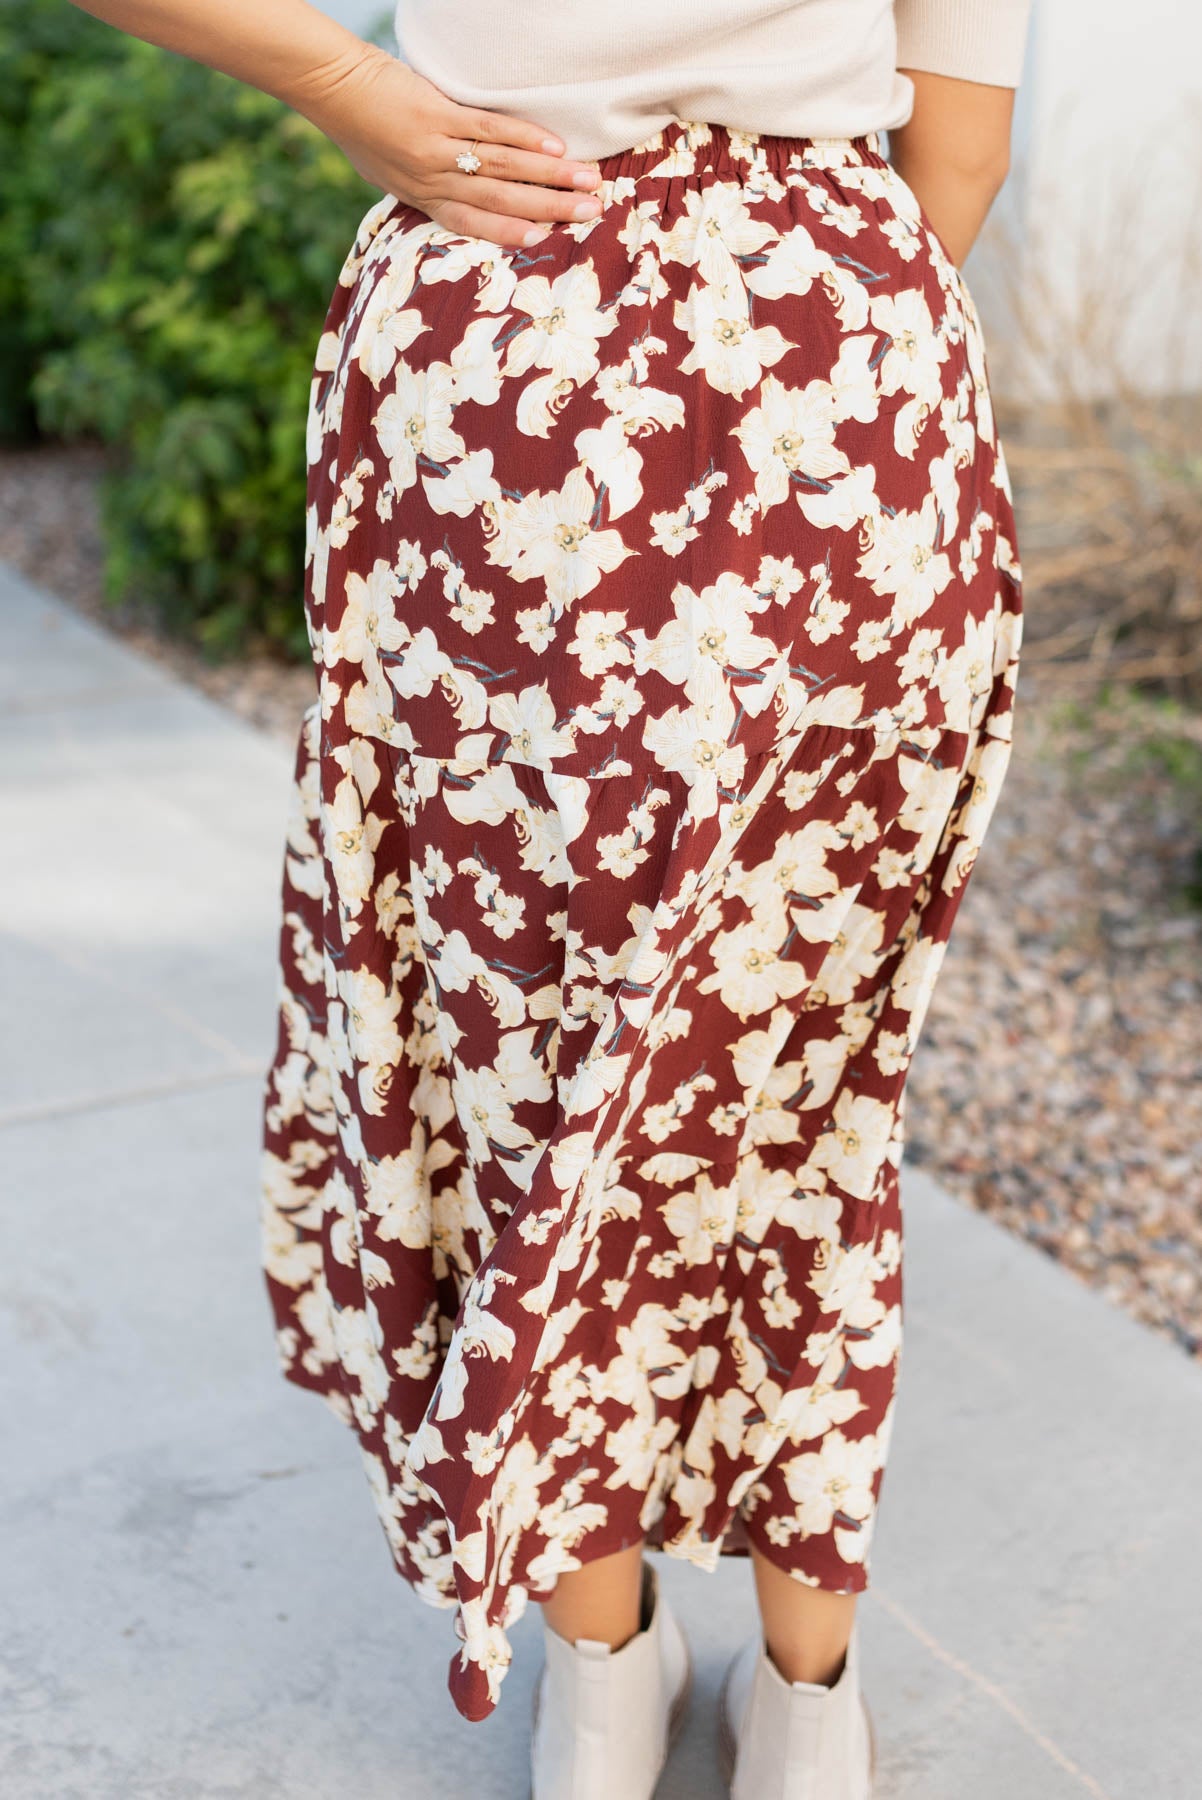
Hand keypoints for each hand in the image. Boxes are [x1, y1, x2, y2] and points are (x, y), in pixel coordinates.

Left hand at [296, 43, 602, 247]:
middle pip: (500, 200)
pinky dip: (523, 138)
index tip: (547, 240)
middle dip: (549, 208)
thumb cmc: (358, 130)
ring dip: (549, 176)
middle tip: (591, 213)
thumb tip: (450, 199)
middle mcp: (432, 180)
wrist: (331, 88)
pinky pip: (488, 130)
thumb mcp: (387, 174)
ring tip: (587, 179)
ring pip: (502, 168)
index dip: (511, 234)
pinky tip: (554, 146)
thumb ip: (421, 189)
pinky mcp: (437, 115)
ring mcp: (436, 148)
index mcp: (421, 198)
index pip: (473, 223)